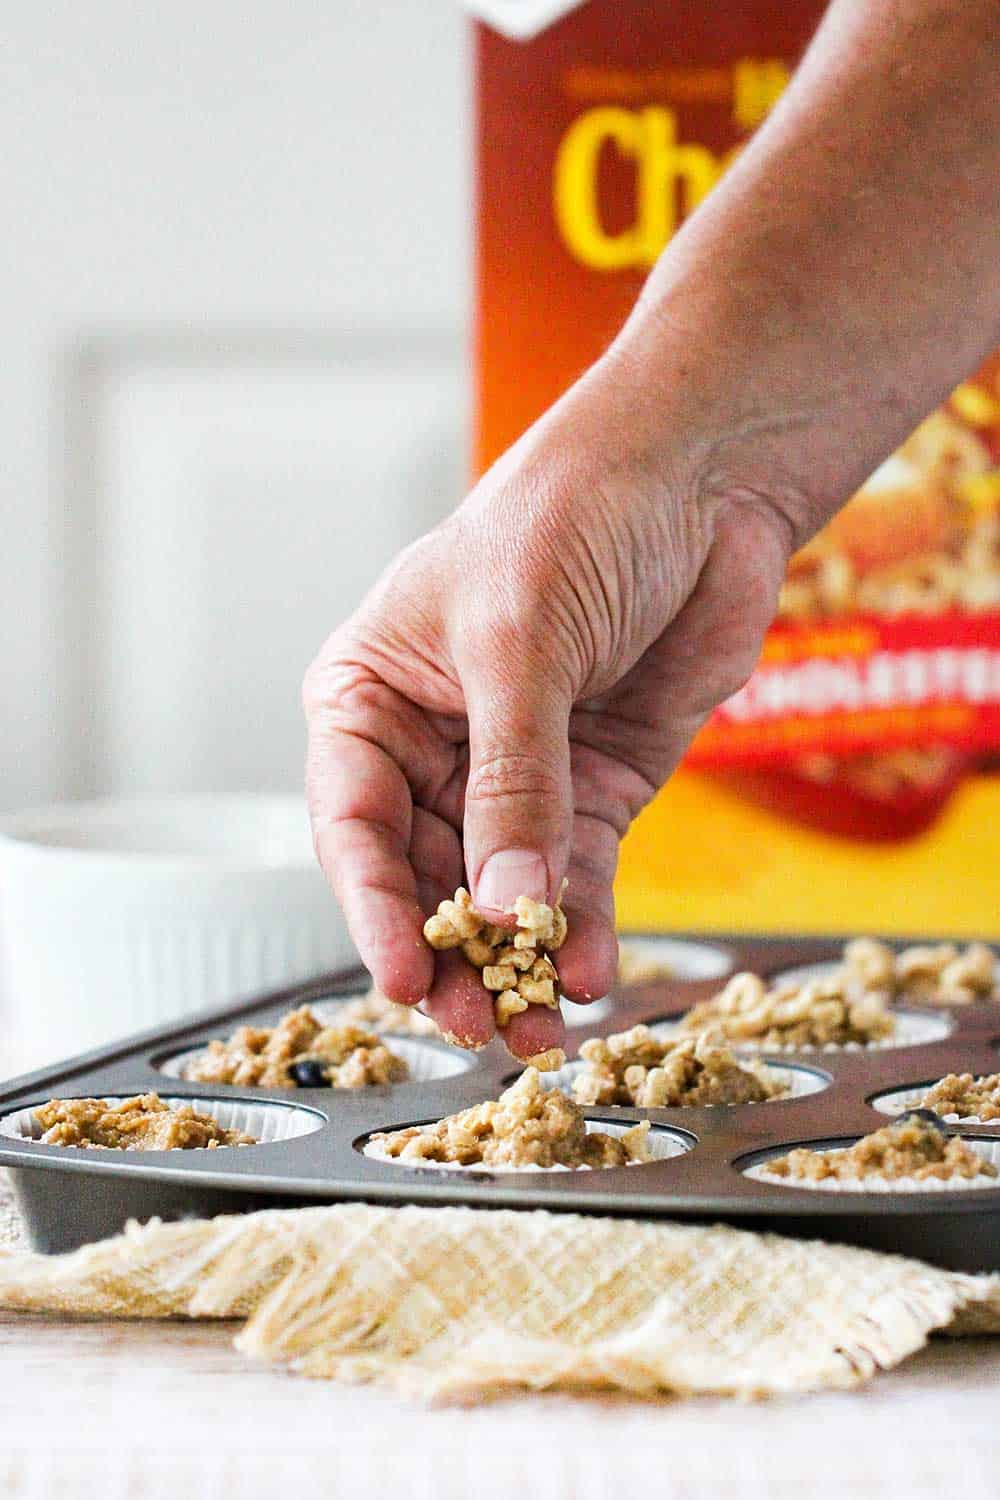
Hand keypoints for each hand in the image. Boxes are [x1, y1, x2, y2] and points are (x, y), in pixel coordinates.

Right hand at [303, 352, 792, 1058]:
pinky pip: (578, 881)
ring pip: (502, 896)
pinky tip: (587, 976)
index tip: (403, 979)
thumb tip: (503, 910)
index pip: (355, 825)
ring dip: (518, 964)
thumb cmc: (571, 520)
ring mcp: (518, 778)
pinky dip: (582, 931)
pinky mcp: (596, 791)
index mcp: (372, 700)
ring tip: (537, 1030)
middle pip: (426, 880)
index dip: (374, 909)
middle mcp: (435, 749)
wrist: (698, 482)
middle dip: (451, 954)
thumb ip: (512, 782)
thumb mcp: (518, 645)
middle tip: (479, 1022)